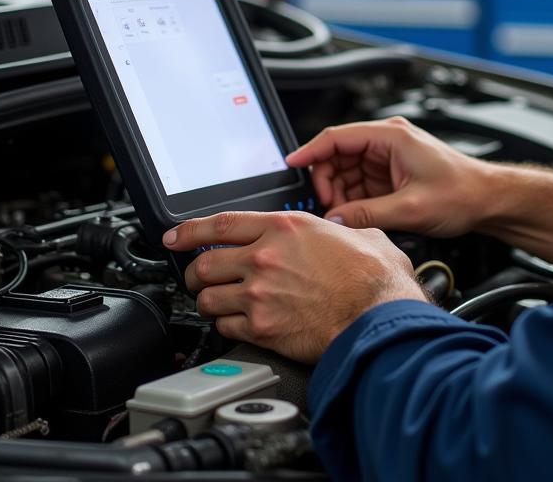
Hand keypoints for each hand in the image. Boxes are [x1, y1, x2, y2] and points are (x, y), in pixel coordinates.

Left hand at [163, 210, 425, 362]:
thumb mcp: (359, 234)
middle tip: (198, 277)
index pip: (221, 224)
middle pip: (203, 263)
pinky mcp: (261, 328)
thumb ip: (336, 229)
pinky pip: (224, 327)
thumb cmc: (374, 278)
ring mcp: (259, 294)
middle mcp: (265, 258)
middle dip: (194, 272)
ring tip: (217, 303)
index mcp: (286, 228)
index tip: (175, 235)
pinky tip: (238, 324)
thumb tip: (338, 229)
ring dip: (208, 301)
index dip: (189, 229)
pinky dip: (226, 326)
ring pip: (207, 298)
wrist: (377, 316)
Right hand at [287, 116, 487, 235]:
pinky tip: (355, 214)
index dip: (310, 151)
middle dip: (327, 180)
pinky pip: (360, 182)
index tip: (291, 166)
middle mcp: (388, 141)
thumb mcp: (410, 208)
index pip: (337, 137)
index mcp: (391, 136)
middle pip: (338, 154)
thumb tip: (335, 220)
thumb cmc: (462, 193)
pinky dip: (353, 198)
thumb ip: (367, 214)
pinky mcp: (392, 173)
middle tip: (326, 207)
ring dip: (340, 192)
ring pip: (347, 170)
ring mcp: (389, 157)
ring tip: (343, 215)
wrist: (488, 200)